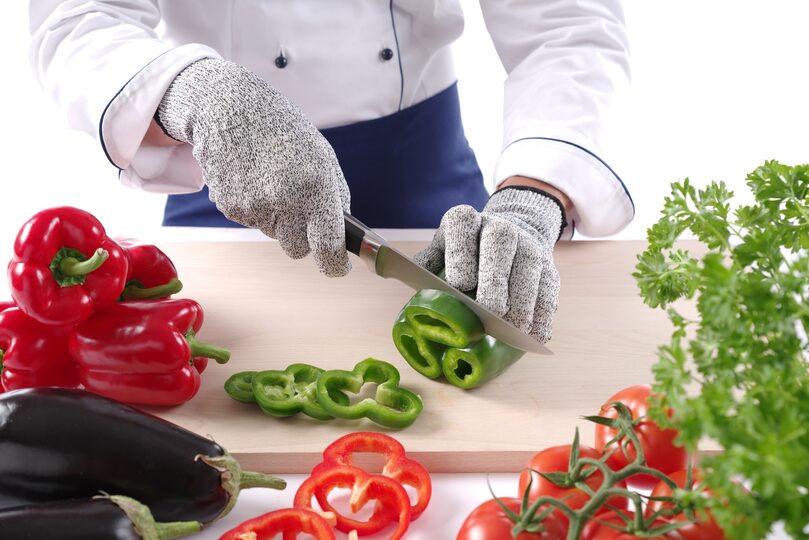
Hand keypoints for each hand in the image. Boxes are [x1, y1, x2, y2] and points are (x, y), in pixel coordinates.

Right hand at [157, 58, 350, 276]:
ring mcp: (254, 206)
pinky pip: (253, 222)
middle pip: (298, 249)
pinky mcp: (230, 207)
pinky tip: (253, 179)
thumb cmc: (283, 130)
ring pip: (274, 235)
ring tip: (272, 181)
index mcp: (315, 186)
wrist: (229, 108)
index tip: (339, 266)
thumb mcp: (322, 156)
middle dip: (303, 237)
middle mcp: (284, 200)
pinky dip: (257, 208)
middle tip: (300, 208)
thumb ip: (335, 196)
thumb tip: (341, 235)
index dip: (335, 265)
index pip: (328, 247)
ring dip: (279, 219)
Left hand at [414, 188, 564, 342]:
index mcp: (465, 220)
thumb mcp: (441, 248)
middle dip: (496, 277)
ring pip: (529, 268)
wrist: (512, 231)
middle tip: (491, 311)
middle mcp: (499, 226)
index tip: (461, 283)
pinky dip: (544, 314)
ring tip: (515, 331)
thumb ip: (423, 261)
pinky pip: (549, 289)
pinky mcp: (548, 267)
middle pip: (501, 242)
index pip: (463, 224)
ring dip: (524, 302)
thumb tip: (384, 268)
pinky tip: (536, 335)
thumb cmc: (466, 250)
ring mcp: (527, 245)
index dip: (463, 253)